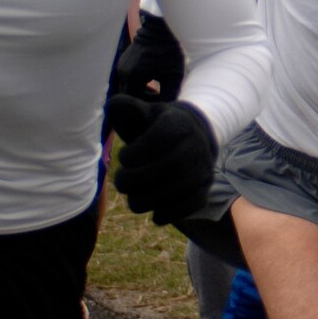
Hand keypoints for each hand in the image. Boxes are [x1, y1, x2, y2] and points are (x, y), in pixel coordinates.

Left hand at [106, 94, 216, 224]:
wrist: (195, 138)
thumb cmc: (158, 127)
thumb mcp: (145, 113)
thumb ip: (127, 108)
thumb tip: (113, 104)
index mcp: (180, 124)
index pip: (160, 138)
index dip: (135, 153)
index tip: (123, 156)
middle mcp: (196, 146)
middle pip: (169, 166)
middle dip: (137, 179)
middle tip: (121, 182)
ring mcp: (203, 170)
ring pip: (178, 189)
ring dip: (148, 199)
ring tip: (132, 199)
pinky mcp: (205, 190)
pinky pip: (190, 205)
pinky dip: (169, 214)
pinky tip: (153, 213)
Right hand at [113, 13, 184, 101]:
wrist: (161, 28)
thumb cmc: (170, 51)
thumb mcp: (174, 75)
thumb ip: (170, 95)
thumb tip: (168, 109)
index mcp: (133, 77)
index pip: (134, 102)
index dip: (147, 105)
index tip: (161, 99)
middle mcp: (123, 72)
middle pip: (129, 97)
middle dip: (143, 100)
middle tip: (160, 95)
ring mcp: (121, 66)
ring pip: (127, 88)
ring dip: (140, 92)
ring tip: (157, 88)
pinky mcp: (123, 61)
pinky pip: (127, 79)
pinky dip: (137, 83)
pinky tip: (151, 78)